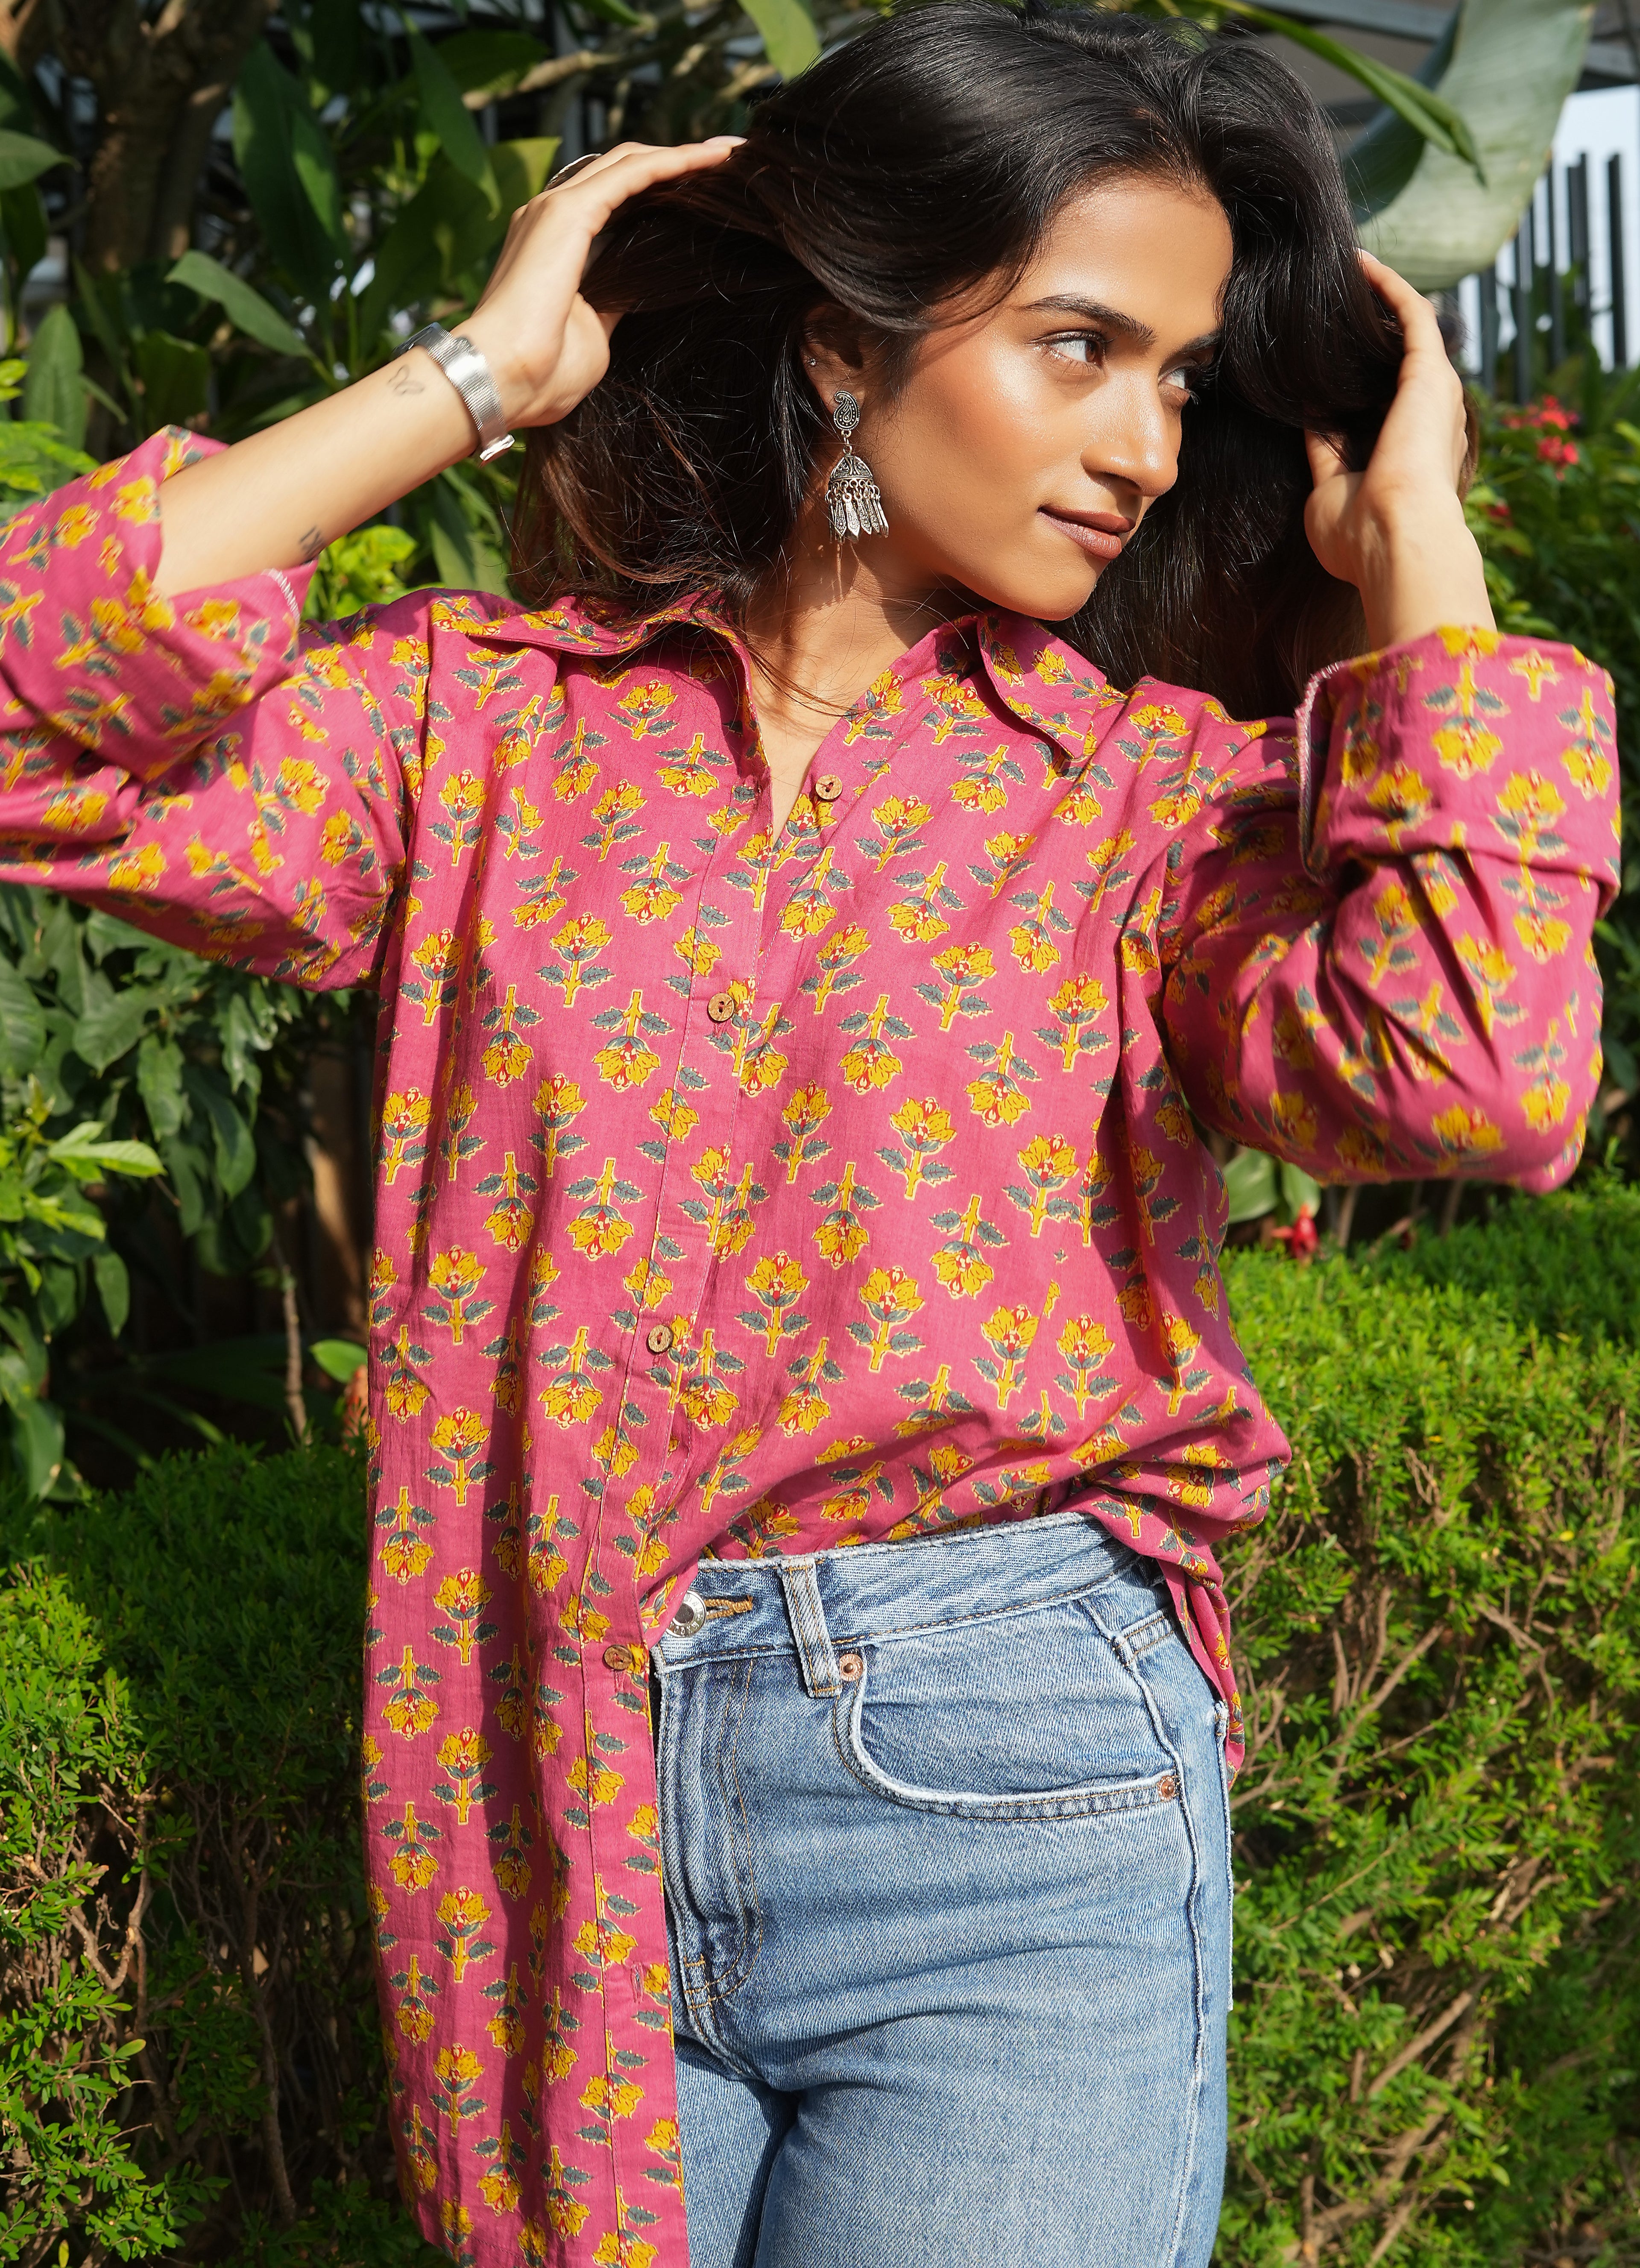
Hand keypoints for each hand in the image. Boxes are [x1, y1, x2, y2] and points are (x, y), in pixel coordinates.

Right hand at [461, 138, 742, 428]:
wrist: (502, 380)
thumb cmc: (543, 374)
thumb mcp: (596, 333)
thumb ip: (616, 302)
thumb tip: (639, 291)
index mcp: (558, 244)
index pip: (616, 201)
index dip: (660, 191)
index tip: (705, 195)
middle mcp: (553, 215)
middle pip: (625, 171)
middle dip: (677, 162)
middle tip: (727, 161)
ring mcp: (557, 207)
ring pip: (631, 163)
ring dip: (682, 155)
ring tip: (729, 153)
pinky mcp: (568, 211)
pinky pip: (633, 173)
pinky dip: (674, 162)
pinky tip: (712, 158)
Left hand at [1303, 251, 1493, 649]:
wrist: (1393, 540)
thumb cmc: (1359, 535)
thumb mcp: (1327, 493)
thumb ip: (1322, 455)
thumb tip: (1307, 416)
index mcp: (1411, 456)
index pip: (1382, 406)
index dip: (1355, 381)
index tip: (1321, 361)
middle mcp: (1432, 421)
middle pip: (1399, 364)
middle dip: (1370, 334)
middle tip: (1334, 304)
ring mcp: (1436, 395)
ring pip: (1409, 331)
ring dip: (1380, 300)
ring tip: (1347, 273)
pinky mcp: (1432, 372)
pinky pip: (1412, 313)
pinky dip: (1388, 287)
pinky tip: (1360, 263)